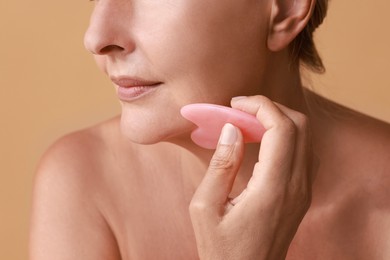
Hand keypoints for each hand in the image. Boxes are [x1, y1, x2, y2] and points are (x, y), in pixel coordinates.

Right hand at [189, 96, 315, 259]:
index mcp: (273, 188)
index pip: (282, 128)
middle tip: (240, 110)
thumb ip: (221, 165)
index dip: (261, 106)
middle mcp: (297, 187)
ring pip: (305, 137)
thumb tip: (233, 129)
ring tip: (248, 122)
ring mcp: (304, 192)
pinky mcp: (302, 196)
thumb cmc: (222, 250)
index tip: (236, 103)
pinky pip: (303, 153)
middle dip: (271, 108)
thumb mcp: (206, 208)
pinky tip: (261, 141)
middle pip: (301, 126)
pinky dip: (285, 136)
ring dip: (279, 120)